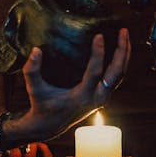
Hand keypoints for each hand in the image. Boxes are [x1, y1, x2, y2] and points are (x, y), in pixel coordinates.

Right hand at [16, 28, 130, 140]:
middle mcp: (96, 98)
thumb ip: (31, 71)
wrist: (50, 125)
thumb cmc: (42, 105)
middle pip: (117, 73)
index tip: (99, 36)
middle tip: (123, 31)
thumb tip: (36, 50)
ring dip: (125, 55)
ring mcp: (102, 97)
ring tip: (124, 35)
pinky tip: (119, 48)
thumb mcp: (34, 89)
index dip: (98, 54)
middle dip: (122, 51)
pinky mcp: (102, 95)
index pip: (95, 73)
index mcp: (81, 96)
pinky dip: (121, 61)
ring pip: (120, 74)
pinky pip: (117, 77)